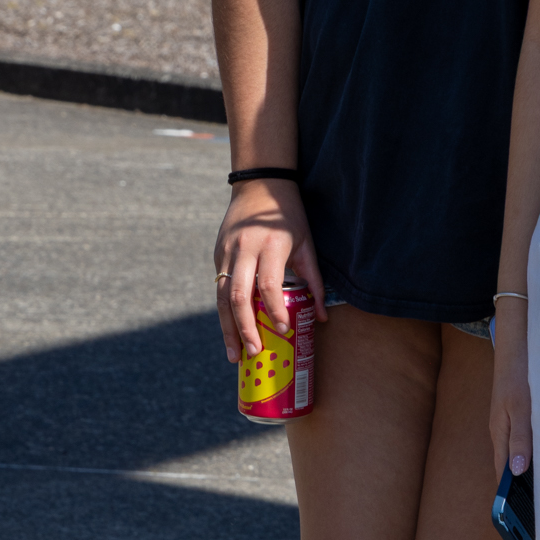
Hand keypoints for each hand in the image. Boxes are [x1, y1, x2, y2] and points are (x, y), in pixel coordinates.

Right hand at [214, 179, 321, 360]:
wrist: (258, 184)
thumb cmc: (288, 215)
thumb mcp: (307, 243)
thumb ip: (314, 280)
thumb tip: (322, 316)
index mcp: (270, 245)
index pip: (269, 285)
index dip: (275, 310)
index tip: (284, 330)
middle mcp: (244, 250)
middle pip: (238, 296)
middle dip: (245, 328)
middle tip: (254, 353)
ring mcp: (226, 252)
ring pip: (221, 296)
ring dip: (227, 328)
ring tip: (235, 355)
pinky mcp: (217, 255)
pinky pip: (218, 288)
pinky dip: (224, 313)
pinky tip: (231, 333)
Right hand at [489, 298, 531, 480]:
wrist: (519, 344)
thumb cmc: (518, 374)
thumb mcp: (520, 407)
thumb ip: (520, 438)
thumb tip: (518, 471)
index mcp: (500, 435)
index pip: (503, 475)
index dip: (510, 497)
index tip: (523, 519)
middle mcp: (506, 433)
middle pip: (514, 470)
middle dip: (526, 491)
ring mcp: (514, 425)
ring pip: (524, 456)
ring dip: (535, 474)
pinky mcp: (524, 417)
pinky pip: (531, 443)